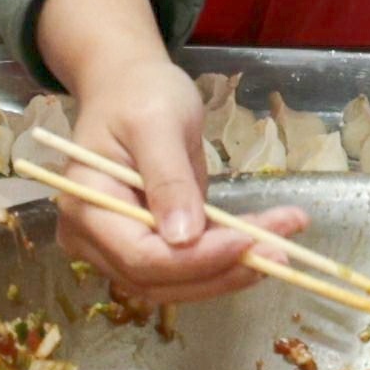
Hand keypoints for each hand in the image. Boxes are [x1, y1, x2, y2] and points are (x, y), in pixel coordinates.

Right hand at [29, 0, 305, 303]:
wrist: (129, 86)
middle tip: (280, 250)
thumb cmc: (137, 95)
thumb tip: (183, 238)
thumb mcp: (155, 123)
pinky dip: (228, 259)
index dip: (195, 260)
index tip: (248, 241)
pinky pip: (190, 267)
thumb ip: (167, 178)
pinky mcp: (151, 245)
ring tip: (283, 244)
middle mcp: (95, 239)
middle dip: (222, 270)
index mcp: (86, 207)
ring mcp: (121, 246)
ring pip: (178, 283)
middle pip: (159, 279)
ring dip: (232, 270)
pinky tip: (268, 238)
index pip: (140, 256)